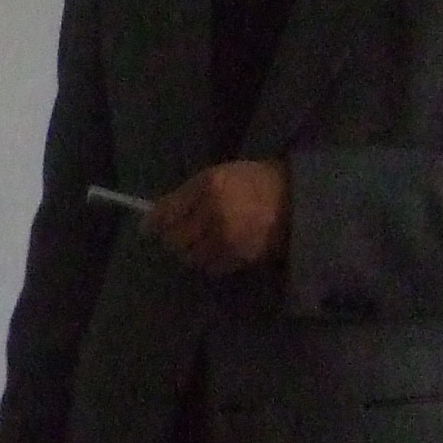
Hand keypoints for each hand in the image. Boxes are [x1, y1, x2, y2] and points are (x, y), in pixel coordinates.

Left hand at [146, 159, 288, 274]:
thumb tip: (157, 215)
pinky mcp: (241, 256)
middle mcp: (214, 213)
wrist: (296, 198)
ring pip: (191, 257)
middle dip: (172, 239)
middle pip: (175, 239)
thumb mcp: (217, 175)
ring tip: (198, 245)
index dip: (153, 223)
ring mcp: (228, 237)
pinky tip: (216, 251)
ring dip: (190, 253)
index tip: (147, 229)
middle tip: (176, 237)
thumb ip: (188, 194)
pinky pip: (212, 267)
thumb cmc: (253, 181)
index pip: (167, 211)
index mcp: (207, 186)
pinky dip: (209, 262)